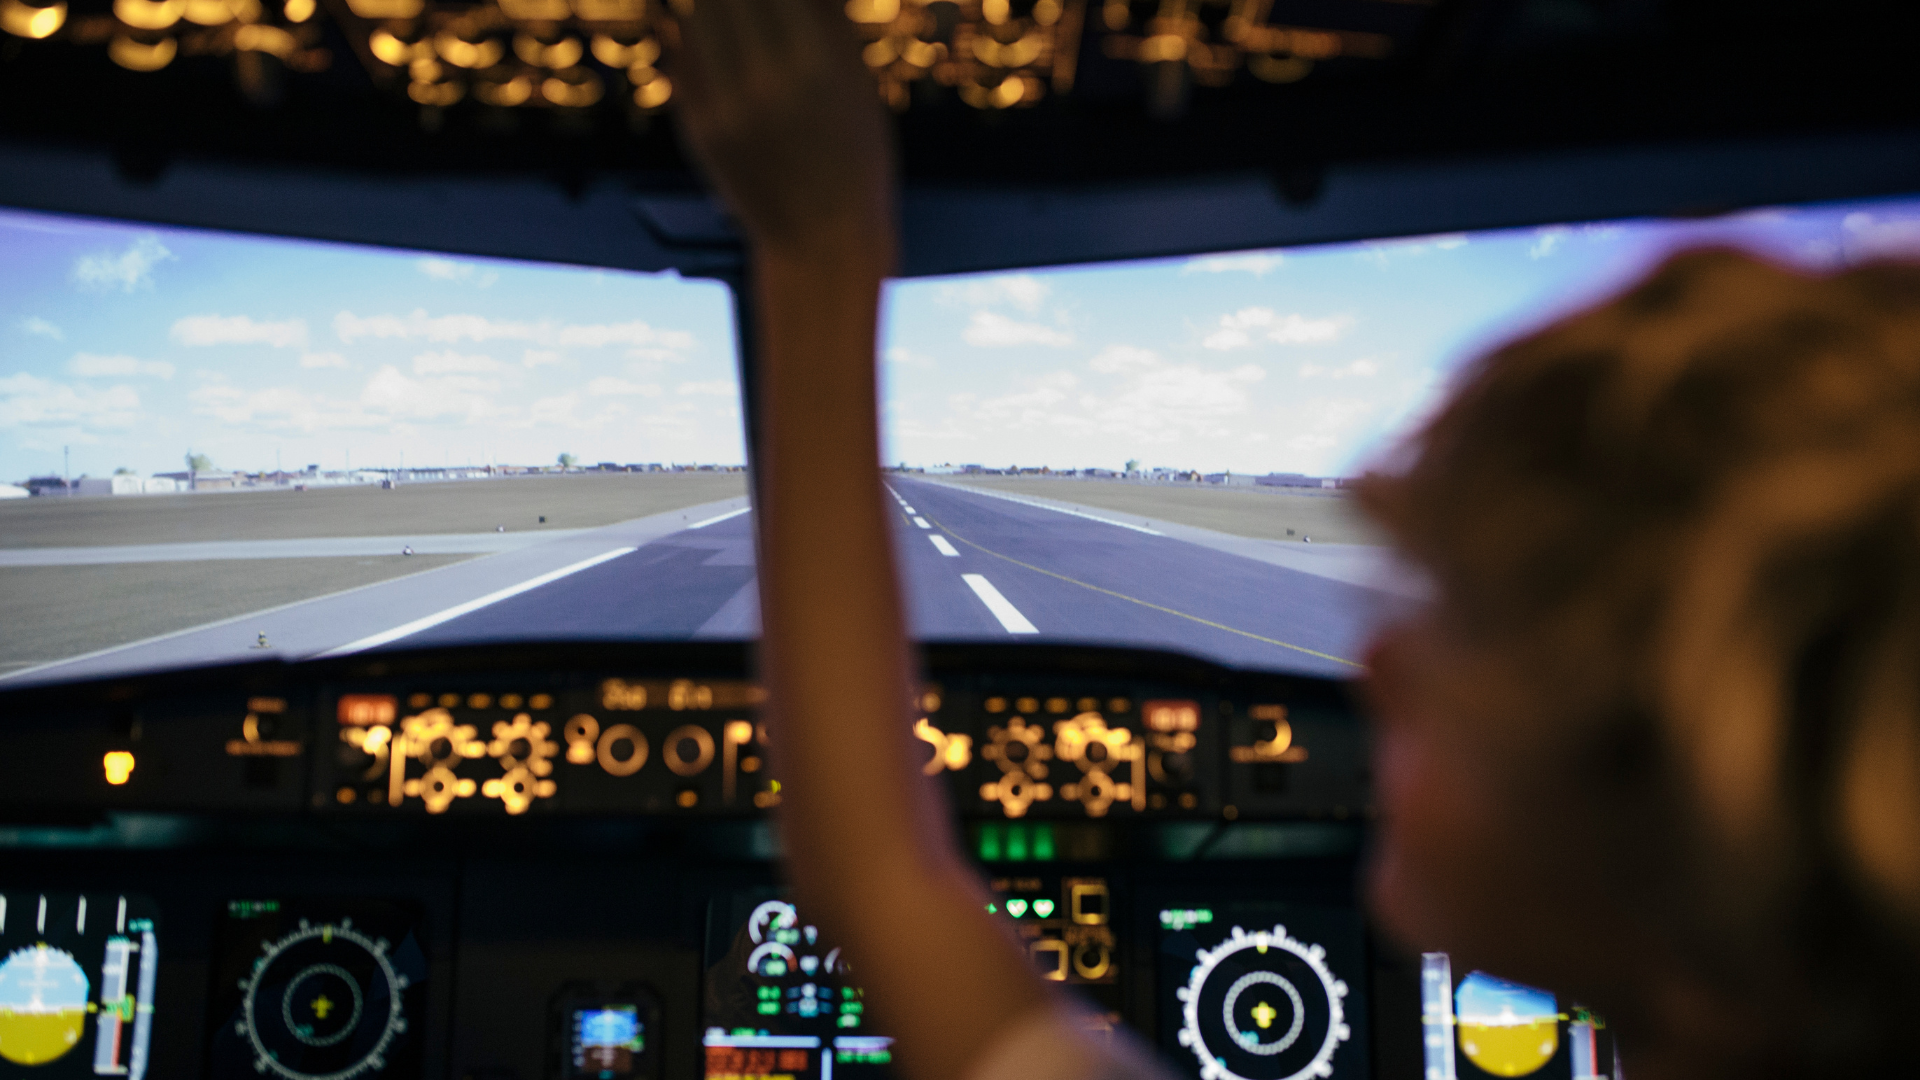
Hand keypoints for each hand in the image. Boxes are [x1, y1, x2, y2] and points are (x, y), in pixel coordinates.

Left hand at [672, 0, 897, 268]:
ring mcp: (723, 106)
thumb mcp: (858, 89)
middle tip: (755, 5)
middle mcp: (764, 80)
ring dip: (711, 5)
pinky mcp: (697, 127)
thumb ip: (828, 22)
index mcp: (815, 64)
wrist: (820, 243)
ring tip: (732, 13)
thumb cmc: (855, 162)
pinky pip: (682, 56)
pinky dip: (691, 30)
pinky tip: (708, 27)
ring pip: (696, 15)